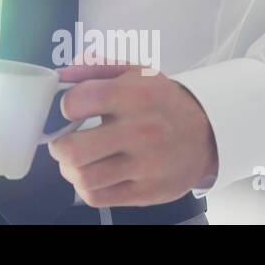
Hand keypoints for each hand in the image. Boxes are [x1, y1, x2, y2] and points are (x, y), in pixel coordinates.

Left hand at [46, 61, 218, 207]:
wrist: (206, 133)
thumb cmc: (162, 101)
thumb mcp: (134, 72)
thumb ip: (93, 67)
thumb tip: (58, 75)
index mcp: (133, 95)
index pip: (76, 102)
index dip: (65, 106)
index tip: (72, 110)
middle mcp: (140, 131)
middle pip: (73, 149)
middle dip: (59, 146)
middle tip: (64, 142)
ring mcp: (145, 165)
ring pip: (82, 177)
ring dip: (70, 169)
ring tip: (77, 160)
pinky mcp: (147, 192)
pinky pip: (97, 197)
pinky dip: (85, 187)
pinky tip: (93, 174)